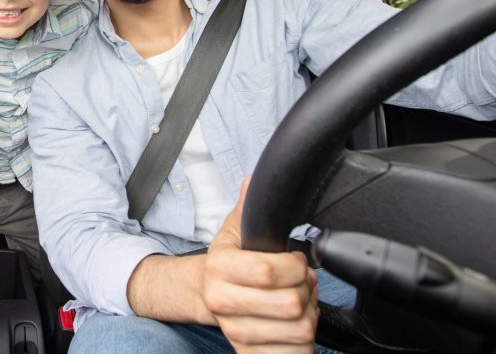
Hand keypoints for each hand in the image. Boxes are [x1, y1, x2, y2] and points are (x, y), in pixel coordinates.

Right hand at [203, 178, 317, 352]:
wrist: (207, 298)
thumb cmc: (229, 265)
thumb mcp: (235, 233)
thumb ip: (248, 208)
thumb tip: (252, 180)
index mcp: (218, 267)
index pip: (268, 271)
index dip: (295, 266)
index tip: (295, 262)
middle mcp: (221, 302)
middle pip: (291, 303)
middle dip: (306, 290)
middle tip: (300, 283)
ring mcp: (236, 331)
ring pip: (300, 329)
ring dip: (309, 315)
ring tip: (297, 303)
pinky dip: (304, 343)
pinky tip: (293, 327)